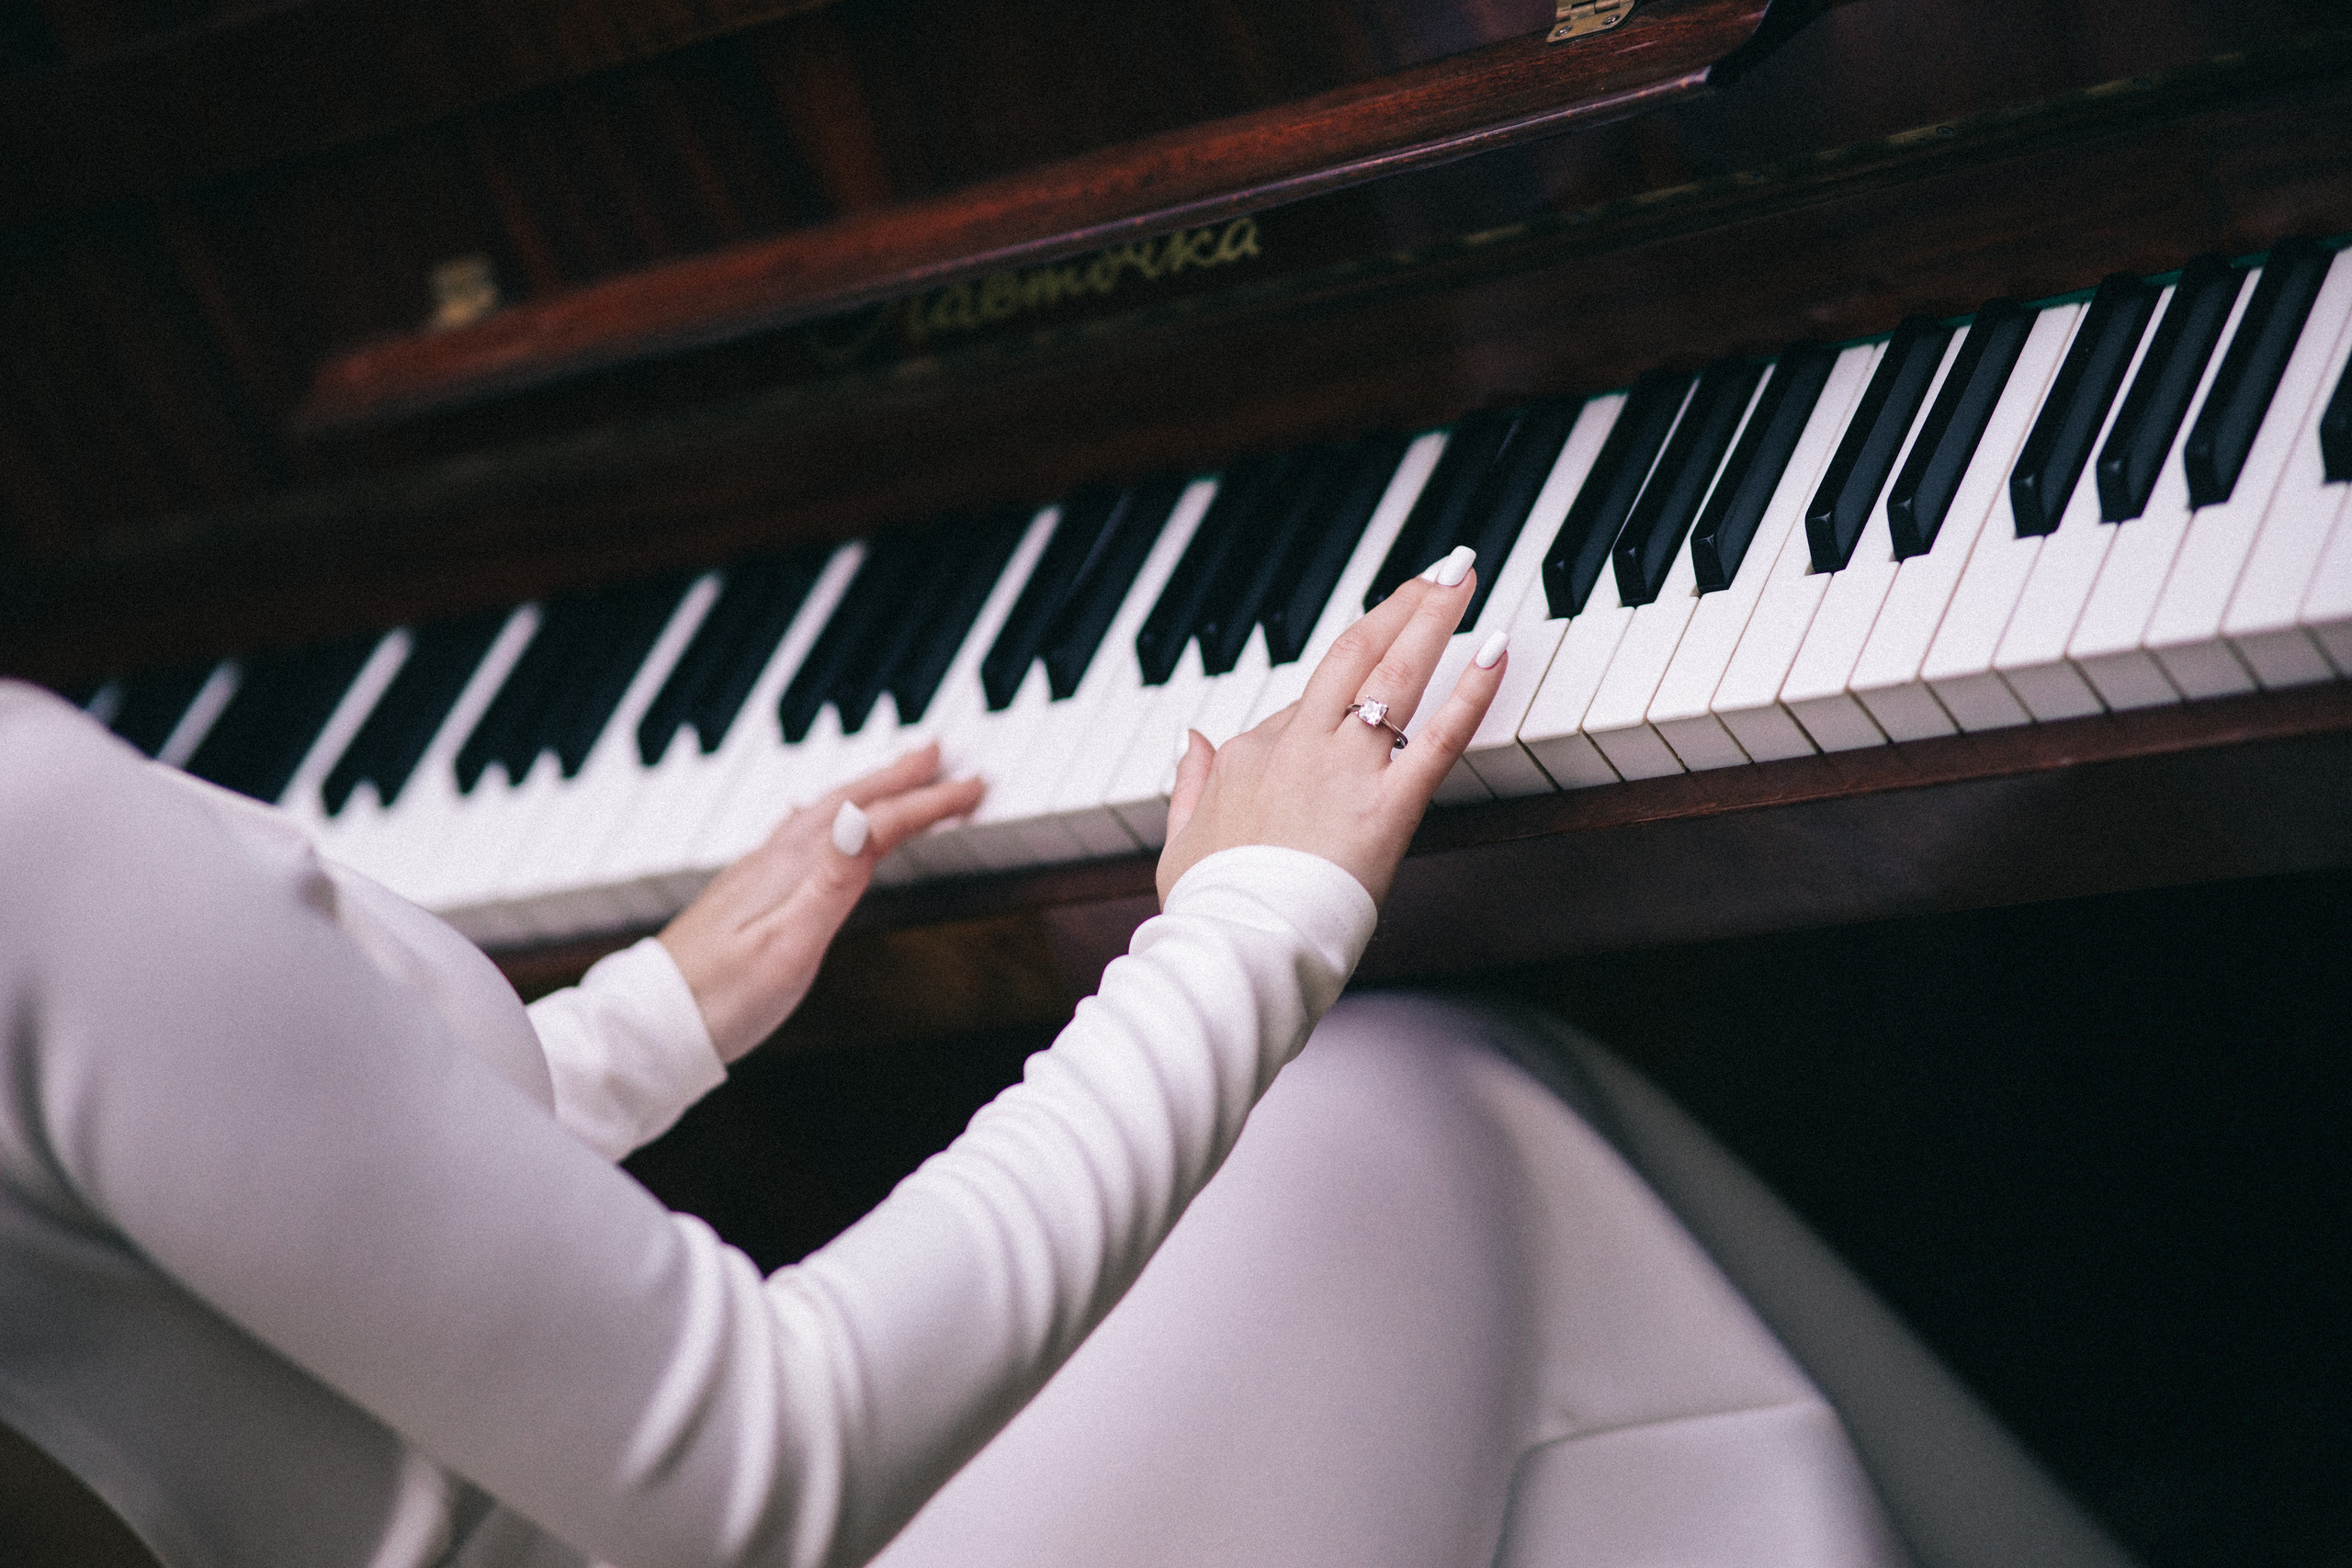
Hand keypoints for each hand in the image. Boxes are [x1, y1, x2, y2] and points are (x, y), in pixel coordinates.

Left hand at [658, 744, 983, 1061]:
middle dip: (899, 778)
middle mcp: (773, 862)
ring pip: (823, 815)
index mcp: (792, 873)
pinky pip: (800, 835)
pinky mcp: (744, 895)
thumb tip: (866, 820)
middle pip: (846, 805)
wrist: (651, 1027)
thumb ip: (831, 883)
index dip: (927, 803)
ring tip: (896, 775)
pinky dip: (827, 817)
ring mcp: (756, 875)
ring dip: (866, 790)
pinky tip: (820, 823)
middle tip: (941, 755)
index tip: (972, 786)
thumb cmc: (719, 1001)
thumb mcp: (787, 947)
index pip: (873, 823)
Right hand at [1157, 547, 1507, 908]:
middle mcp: (1300, 744)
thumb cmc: (1209, 905)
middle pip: (1354, 654)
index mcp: (1251, 752)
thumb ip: (1187, 781)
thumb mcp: (1179, 836)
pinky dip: (1471, 691)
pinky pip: (1437, 736)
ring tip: (1462, 578)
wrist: (1233, 943)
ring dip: (1433, 618)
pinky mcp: (1388, 805)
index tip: (1382, 666)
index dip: (1346, 685)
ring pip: (1394, 675)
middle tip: (1440, 569)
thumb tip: (1189, 737)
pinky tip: (1495, 649)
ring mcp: (1345, 769)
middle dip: (1401, 606)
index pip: (1307, 702)